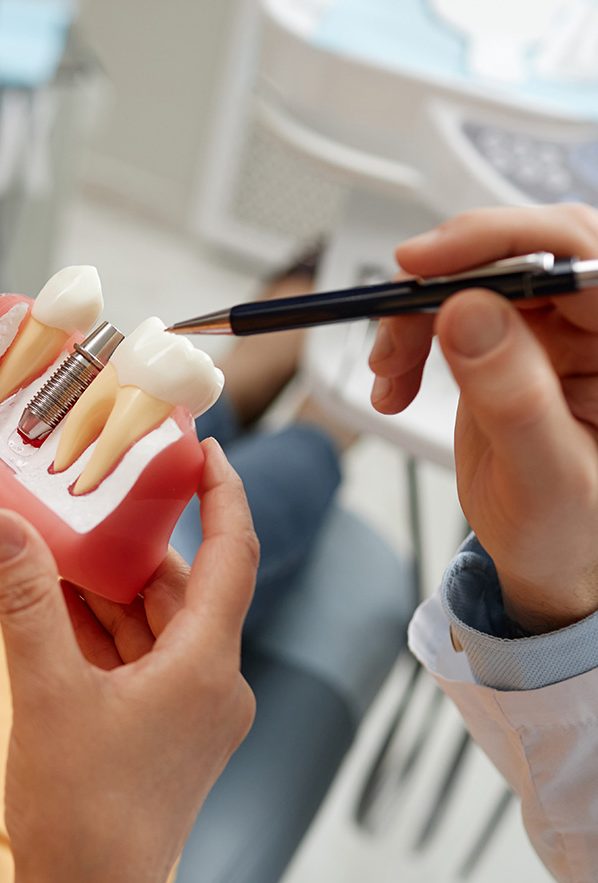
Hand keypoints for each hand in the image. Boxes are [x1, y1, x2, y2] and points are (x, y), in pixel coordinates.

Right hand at [0, 440, 257, 882]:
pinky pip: (138, 659)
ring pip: (154, 625)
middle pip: (181, 588)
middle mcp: (213, 683)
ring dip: (108, 590)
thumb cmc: (80, 812)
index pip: (233, 555)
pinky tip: (57, 605)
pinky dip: (103, 631)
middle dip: (133, 544)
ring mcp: (189, 710)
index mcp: (208, 666)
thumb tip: (6, 523)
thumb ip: (26, 601)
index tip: (205, 448)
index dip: (223, 494)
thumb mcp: (46, 689)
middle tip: (91, 494)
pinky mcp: (163, 731)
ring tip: (57, 544)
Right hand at [368, 203, 597, 630]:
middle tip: (395, 313)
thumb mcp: (542, 478)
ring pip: (476, 275)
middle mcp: (596, 326)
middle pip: (523, 251)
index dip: (502, 241)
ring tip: (389, 373)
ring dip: (415, 315)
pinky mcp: (511, 341)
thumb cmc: (566, 530)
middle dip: (446, 276)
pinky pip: (450, 308)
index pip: (577, 256)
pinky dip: (409, 335)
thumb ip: (513, 398)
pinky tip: (395, 380)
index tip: (426, 263)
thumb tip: (468, 312)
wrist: (547, 556)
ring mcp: (554, 330)